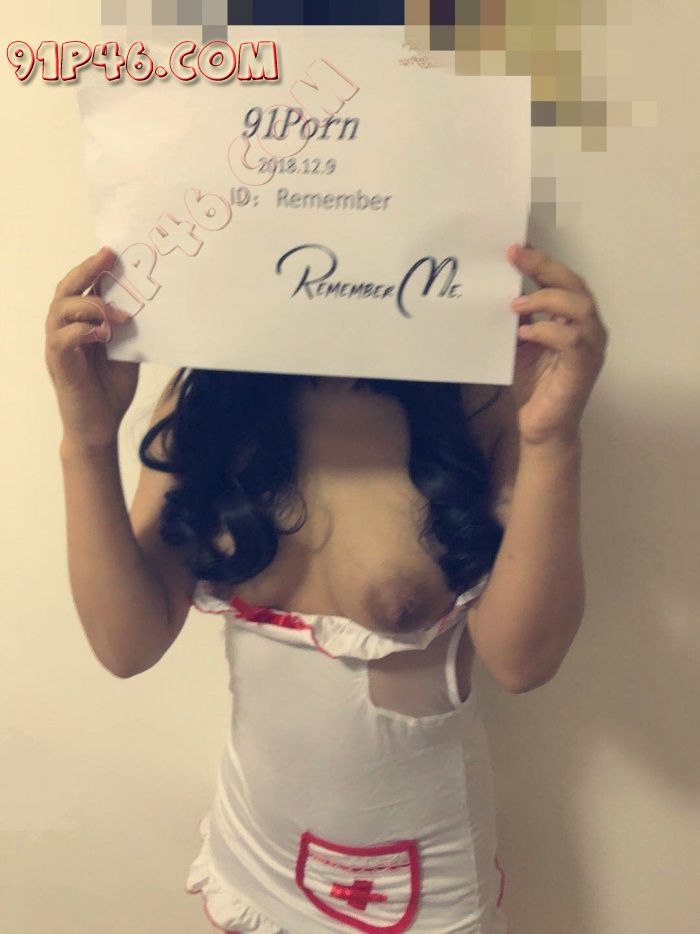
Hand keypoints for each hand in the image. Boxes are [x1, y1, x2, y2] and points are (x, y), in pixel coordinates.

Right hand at [45, 247, 139, 448]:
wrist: (101, 427)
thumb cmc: (111, 389)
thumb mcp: (127, 351)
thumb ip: (129, 328)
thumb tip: (148, 303)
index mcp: (80, 322)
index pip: (82, 286)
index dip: (94, 267)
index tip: (115, 251)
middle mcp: (64, 329)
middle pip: (66, 289)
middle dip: (86, 270)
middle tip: (109, 257)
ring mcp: (59, 346)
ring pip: (61, 309)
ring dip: (92, 305)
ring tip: (119, 316)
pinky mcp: (59, 364)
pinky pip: (63, 338)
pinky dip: (84, 331)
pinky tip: (104, 334)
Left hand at [506, 244, 607, 447]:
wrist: (540, 427)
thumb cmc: (533, 385)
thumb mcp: (520, 344)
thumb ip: (518, 318)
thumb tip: (500, 288)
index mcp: (573, 319)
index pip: (563, 281)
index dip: (542, 262)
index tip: (515, 248)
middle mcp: (587, 329)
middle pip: (575, 286)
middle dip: (545, 268)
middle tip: (515, 257)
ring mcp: (589, 348)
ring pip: (580, 308)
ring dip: (547, 299)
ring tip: (515, 304)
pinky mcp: (583, 369)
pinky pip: (572, 341)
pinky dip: (548, 332)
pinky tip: (525, 333)